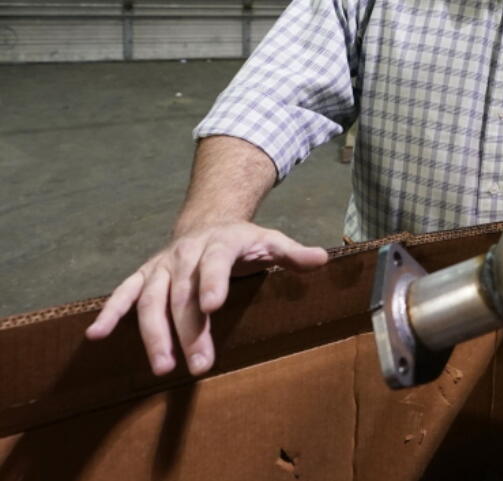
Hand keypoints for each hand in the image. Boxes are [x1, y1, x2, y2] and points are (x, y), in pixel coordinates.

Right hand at [84, 222, 327, 375]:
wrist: (208, 220)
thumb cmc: (244, 240)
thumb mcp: (271, 241)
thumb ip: (293, 253)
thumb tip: (322, 259)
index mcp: (220, 244)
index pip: (217, 262)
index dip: (213, 282)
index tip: (212, 307)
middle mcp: (185, 254)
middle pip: (183, 293)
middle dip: (189, 329)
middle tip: (198, 363)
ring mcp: (161, 266)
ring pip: (150, 299)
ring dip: (153, 334)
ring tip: (161, 366)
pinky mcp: (143, 276)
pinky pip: (122, 293)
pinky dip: (109, 312)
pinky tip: (97, 335)